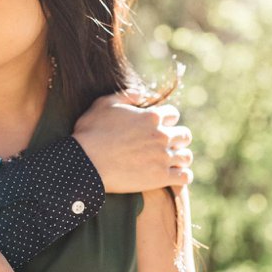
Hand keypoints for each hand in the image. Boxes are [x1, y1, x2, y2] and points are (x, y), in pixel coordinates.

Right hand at [72, 93, 192, 192]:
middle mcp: (161, 135)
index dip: (166, 120)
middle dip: (176, 139)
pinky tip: (172, 177)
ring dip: (179, 158)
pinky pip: (185, 177)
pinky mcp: (161, 177)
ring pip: (186, 156)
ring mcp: (163, 157)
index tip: (157, 127)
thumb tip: (142, 93)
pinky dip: (181, 177)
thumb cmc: (91, 132)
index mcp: (151, 117)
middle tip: (163, 146)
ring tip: (169, 162)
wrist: (85, 163)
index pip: (173, 115)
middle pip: (184, 135)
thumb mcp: (104, 104)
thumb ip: (126, 96)